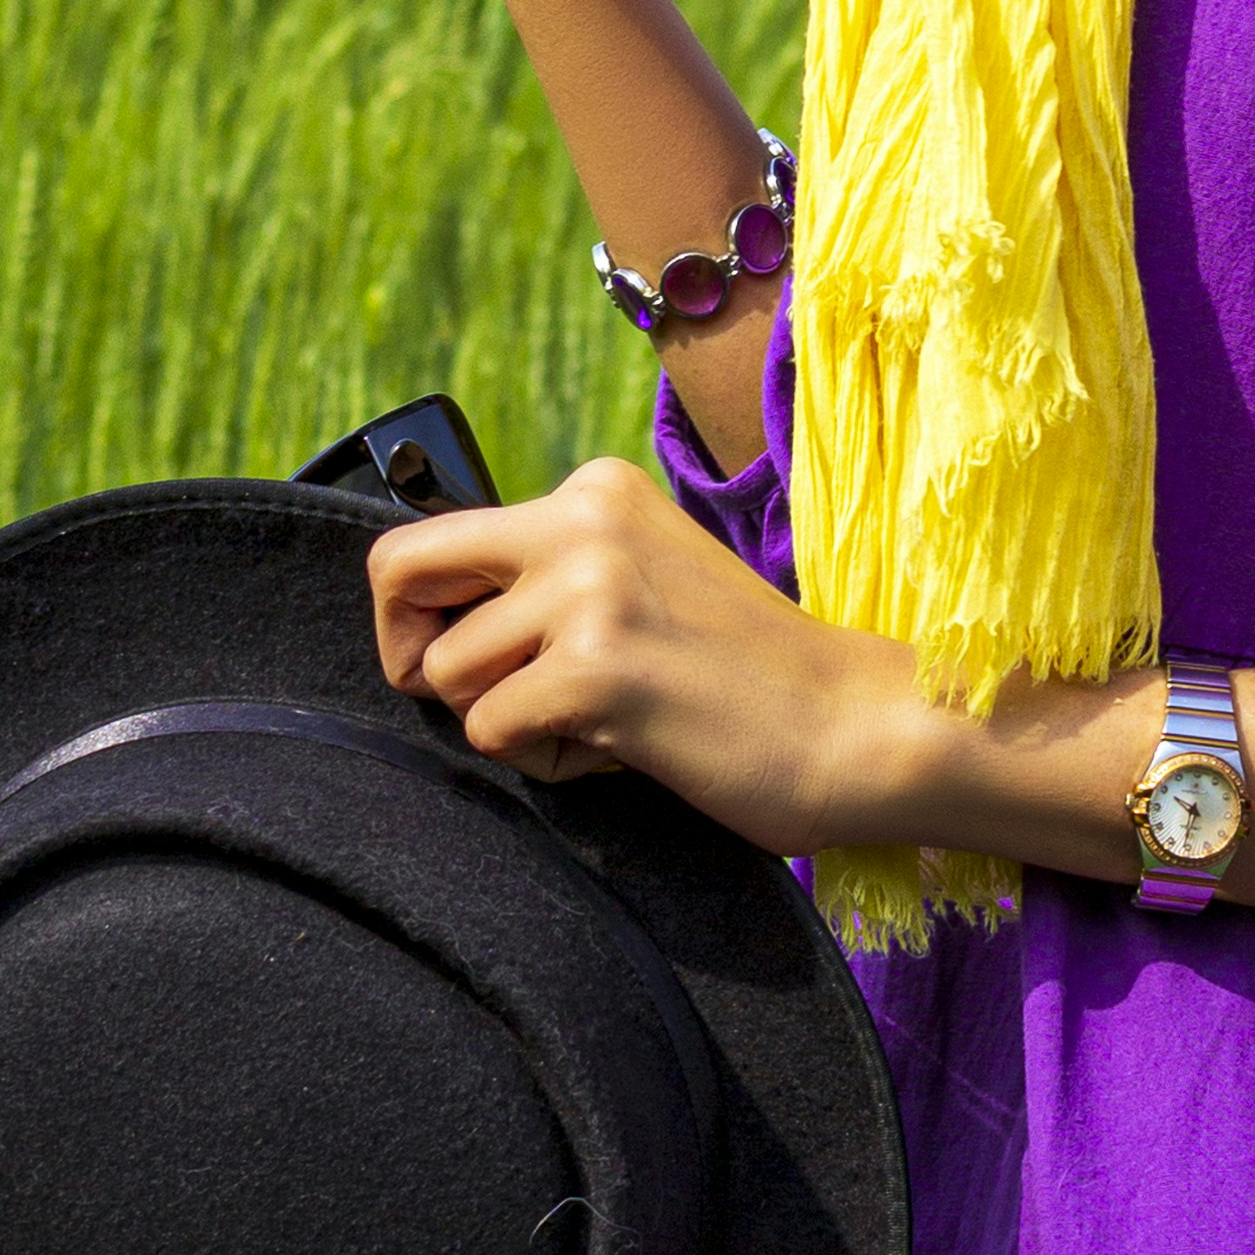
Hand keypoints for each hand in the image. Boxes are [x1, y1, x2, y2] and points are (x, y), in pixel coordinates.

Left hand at [369, 462, 927, 855]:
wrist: (855, 722)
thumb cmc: (744, 673)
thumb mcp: (640, 581)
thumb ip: (552, 577)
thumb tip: (427, 619)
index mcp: (594, 490)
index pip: (433, 535)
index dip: (423, 613)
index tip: (469, 658)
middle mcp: (582, 517)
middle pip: (399, 574)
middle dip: (408, 652)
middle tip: (478, 700)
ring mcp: (589, 587)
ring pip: (446, 674)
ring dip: (508, 722)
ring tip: (601, 723)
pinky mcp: (597, 667)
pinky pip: (492, 733)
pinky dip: (548, 764)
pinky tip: (623, 750)